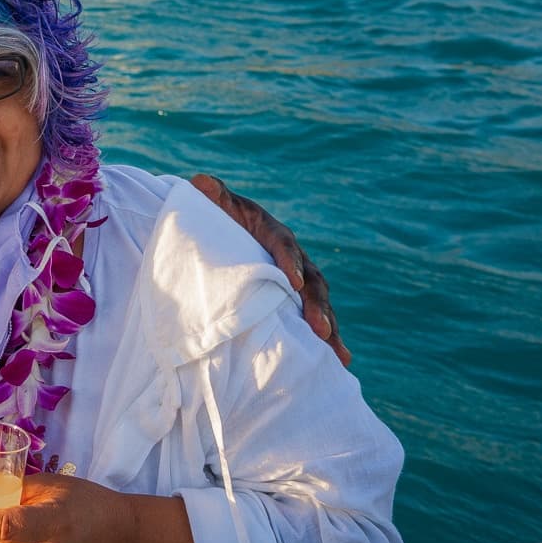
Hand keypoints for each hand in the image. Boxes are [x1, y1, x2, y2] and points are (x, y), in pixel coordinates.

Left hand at [189, 173, 350, 365]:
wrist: (230, 235)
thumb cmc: (222, 221)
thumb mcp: (217, 207)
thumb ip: (213, 197)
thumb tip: (201, 181)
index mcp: (272, 233)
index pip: (283, 244)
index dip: (289, 261)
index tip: (292, 281)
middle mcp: (294, 257)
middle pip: (311, 280)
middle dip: (316, 305)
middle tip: (320, 329)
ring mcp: (300, 280)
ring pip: (319, 303)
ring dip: (329, 327)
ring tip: (337, 353)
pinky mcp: (298, 300)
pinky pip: (316, 318)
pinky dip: (329, 338)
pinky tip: (339, 361)